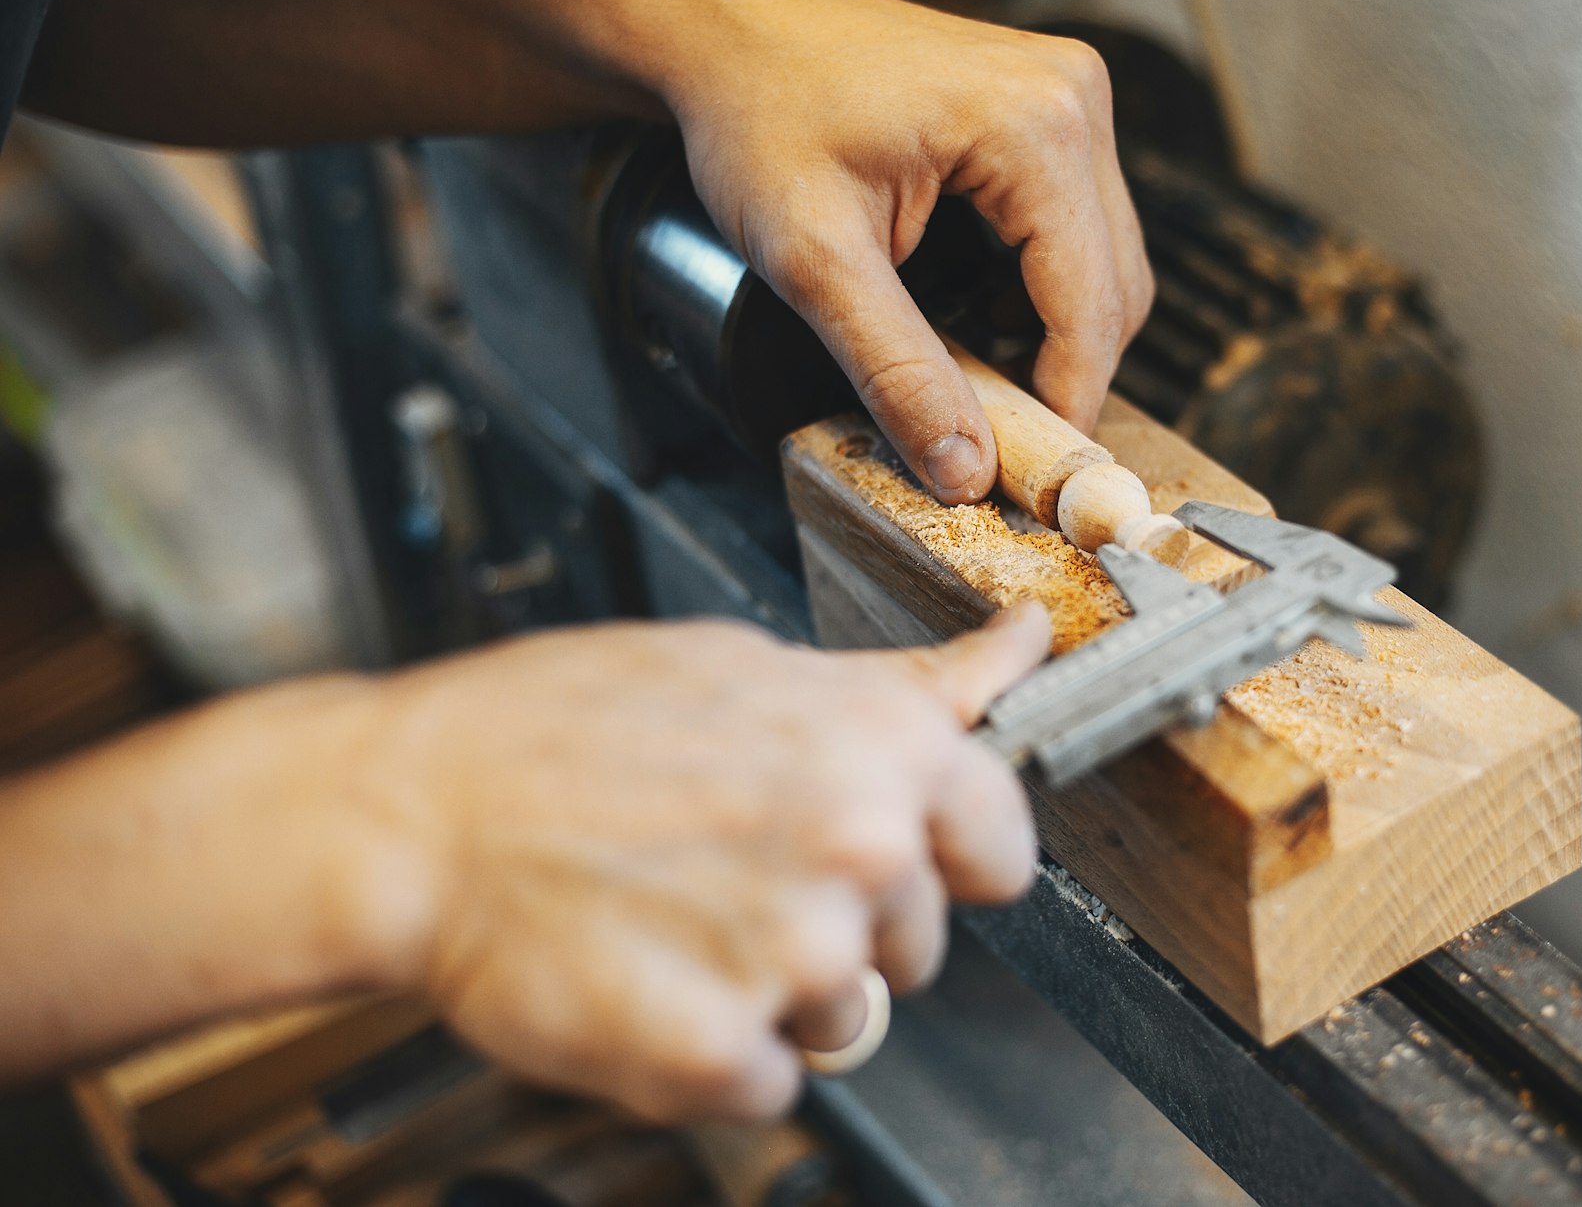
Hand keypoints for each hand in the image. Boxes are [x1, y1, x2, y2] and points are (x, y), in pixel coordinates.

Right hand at [355, 605, 1049, 1122]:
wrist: (412, 812)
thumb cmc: (560, 723)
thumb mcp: (749, 663)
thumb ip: (904, 684)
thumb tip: (1019, 647)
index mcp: (881, 747)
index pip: (1002, 849)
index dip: (946, 858)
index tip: (894, 857)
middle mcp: (858, 850)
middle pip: (914, 944)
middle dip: (839, 922)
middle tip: (727, 871)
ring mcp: (793, 960)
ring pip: (839, 1018)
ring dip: (769, 991)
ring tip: (673, 915)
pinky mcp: (717, 1055)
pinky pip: (765, 1083)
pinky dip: (707, 1051)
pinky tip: (646, 977)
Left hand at [625, 0, 1154, 501]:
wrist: (722, 32)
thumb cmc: (757, 115)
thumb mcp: (815, 261)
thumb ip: (895, 371)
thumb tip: (966, 470)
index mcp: (1035, 125)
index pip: (1091, 305)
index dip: (1065, 403)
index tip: (1027, 477)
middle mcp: (1072, 97)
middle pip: (1115, 286)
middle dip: (1064, 372)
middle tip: (996, 439)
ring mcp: (1065, 93)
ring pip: (1105, 258)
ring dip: (1057, 332)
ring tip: (981, 381)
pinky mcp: (1045, 103)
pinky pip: (1078, 222)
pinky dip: (1043, 286)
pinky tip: (986, 316)